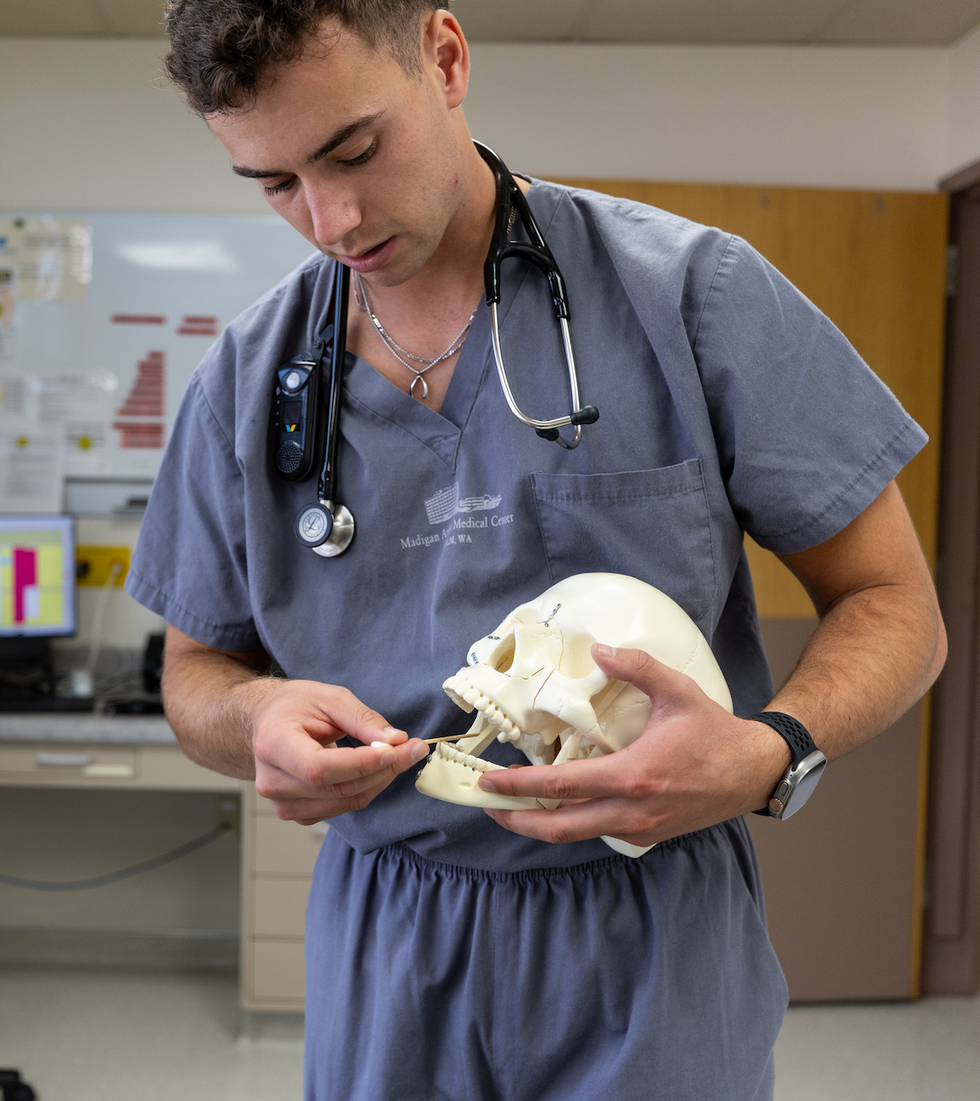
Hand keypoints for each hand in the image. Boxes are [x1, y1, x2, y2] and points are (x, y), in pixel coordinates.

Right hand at [250, 678, 428, 823]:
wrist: (267, 723)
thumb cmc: (295, 706)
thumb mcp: (329, 697)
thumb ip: (363, 719)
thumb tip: (396, 741)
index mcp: (273, 744)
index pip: (319, 768)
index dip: (362, 764)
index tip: (398, 749)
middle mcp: (273, 781)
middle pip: (338, 788)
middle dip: (384, 769)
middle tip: (414, 748)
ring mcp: (283, 803)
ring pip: (345, 802)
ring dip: (379, 780)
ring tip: (397, 755)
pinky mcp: (298, 813)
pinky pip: (342, 808)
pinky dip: (366, 789)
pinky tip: (374, 769)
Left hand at [478, 644, 791, 847]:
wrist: (752, 772)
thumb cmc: (713, 732)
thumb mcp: (676, 690)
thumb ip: (636, 666)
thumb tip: (599, 649)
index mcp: (632, 776)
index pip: (560, 786)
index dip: (519, 786)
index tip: (490, 781)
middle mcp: (631, 811)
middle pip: (557, 827)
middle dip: (515, 819)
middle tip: (486, 804)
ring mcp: (638, 827)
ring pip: (575, 834)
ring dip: (539, 822)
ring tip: (512, 805)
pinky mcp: (646, 833)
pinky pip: (597, 830)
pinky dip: (570, 821)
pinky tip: (556, 803)